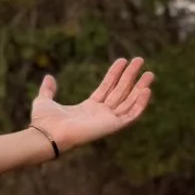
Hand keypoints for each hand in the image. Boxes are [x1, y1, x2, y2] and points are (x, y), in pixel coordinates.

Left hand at [31, 56, 152, 152]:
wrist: (46, 134)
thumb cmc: (44, 122)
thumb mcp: (45, 100)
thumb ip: (48, 90)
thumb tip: (49, 77)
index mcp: (88, 108)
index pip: (106, 87)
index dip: (115, 74)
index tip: (123, 60)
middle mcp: (100, 114)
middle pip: (120, 92)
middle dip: (131, 76)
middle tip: (140, 60)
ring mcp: (107, 120)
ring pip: (129, 101)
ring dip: (140, 88)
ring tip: (150, 73)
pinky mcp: (112, 126)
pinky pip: (131, 115)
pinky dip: (140, 104)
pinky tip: (146, 90)